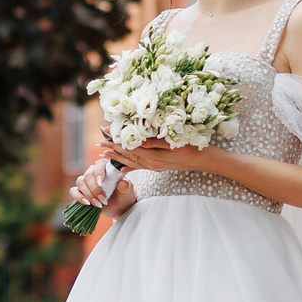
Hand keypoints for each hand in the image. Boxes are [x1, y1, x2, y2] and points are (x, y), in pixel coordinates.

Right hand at [70, 158, 136, 217]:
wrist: (120, 207)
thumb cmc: (124, 195)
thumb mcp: (127, 192)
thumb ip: (125, 187)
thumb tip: (123, 183)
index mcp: (106, 168)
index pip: (99, 165)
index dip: (98, 172)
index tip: (101, 182)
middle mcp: (94, 172)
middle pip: (88, 175)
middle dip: (95, 188)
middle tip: (103, 200)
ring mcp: (86, 182)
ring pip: (80, 182)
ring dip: (88, 194)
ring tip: (98, 204)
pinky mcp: (81, 191)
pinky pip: (74, 191)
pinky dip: (78, 197)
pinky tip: (87, 203)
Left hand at [93, 136, 211, 175]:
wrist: (202, 160)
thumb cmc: (190, 147)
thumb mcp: (172, 141)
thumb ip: (153, 142)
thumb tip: (136, 140)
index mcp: (153, 157)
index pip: (130, 148)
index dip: (116, 141)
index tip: (105, 134)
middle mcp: (151, 164)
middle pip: (128, 155)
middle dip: (113, 149)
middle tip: (99, 143)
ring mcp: (154, 167)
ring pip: (131, 162)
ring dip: (118, 157)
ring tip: (104, 154)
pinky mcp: (157, 167)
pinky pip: (139, 167)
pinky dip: (128, 165)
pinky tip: (121, 167)